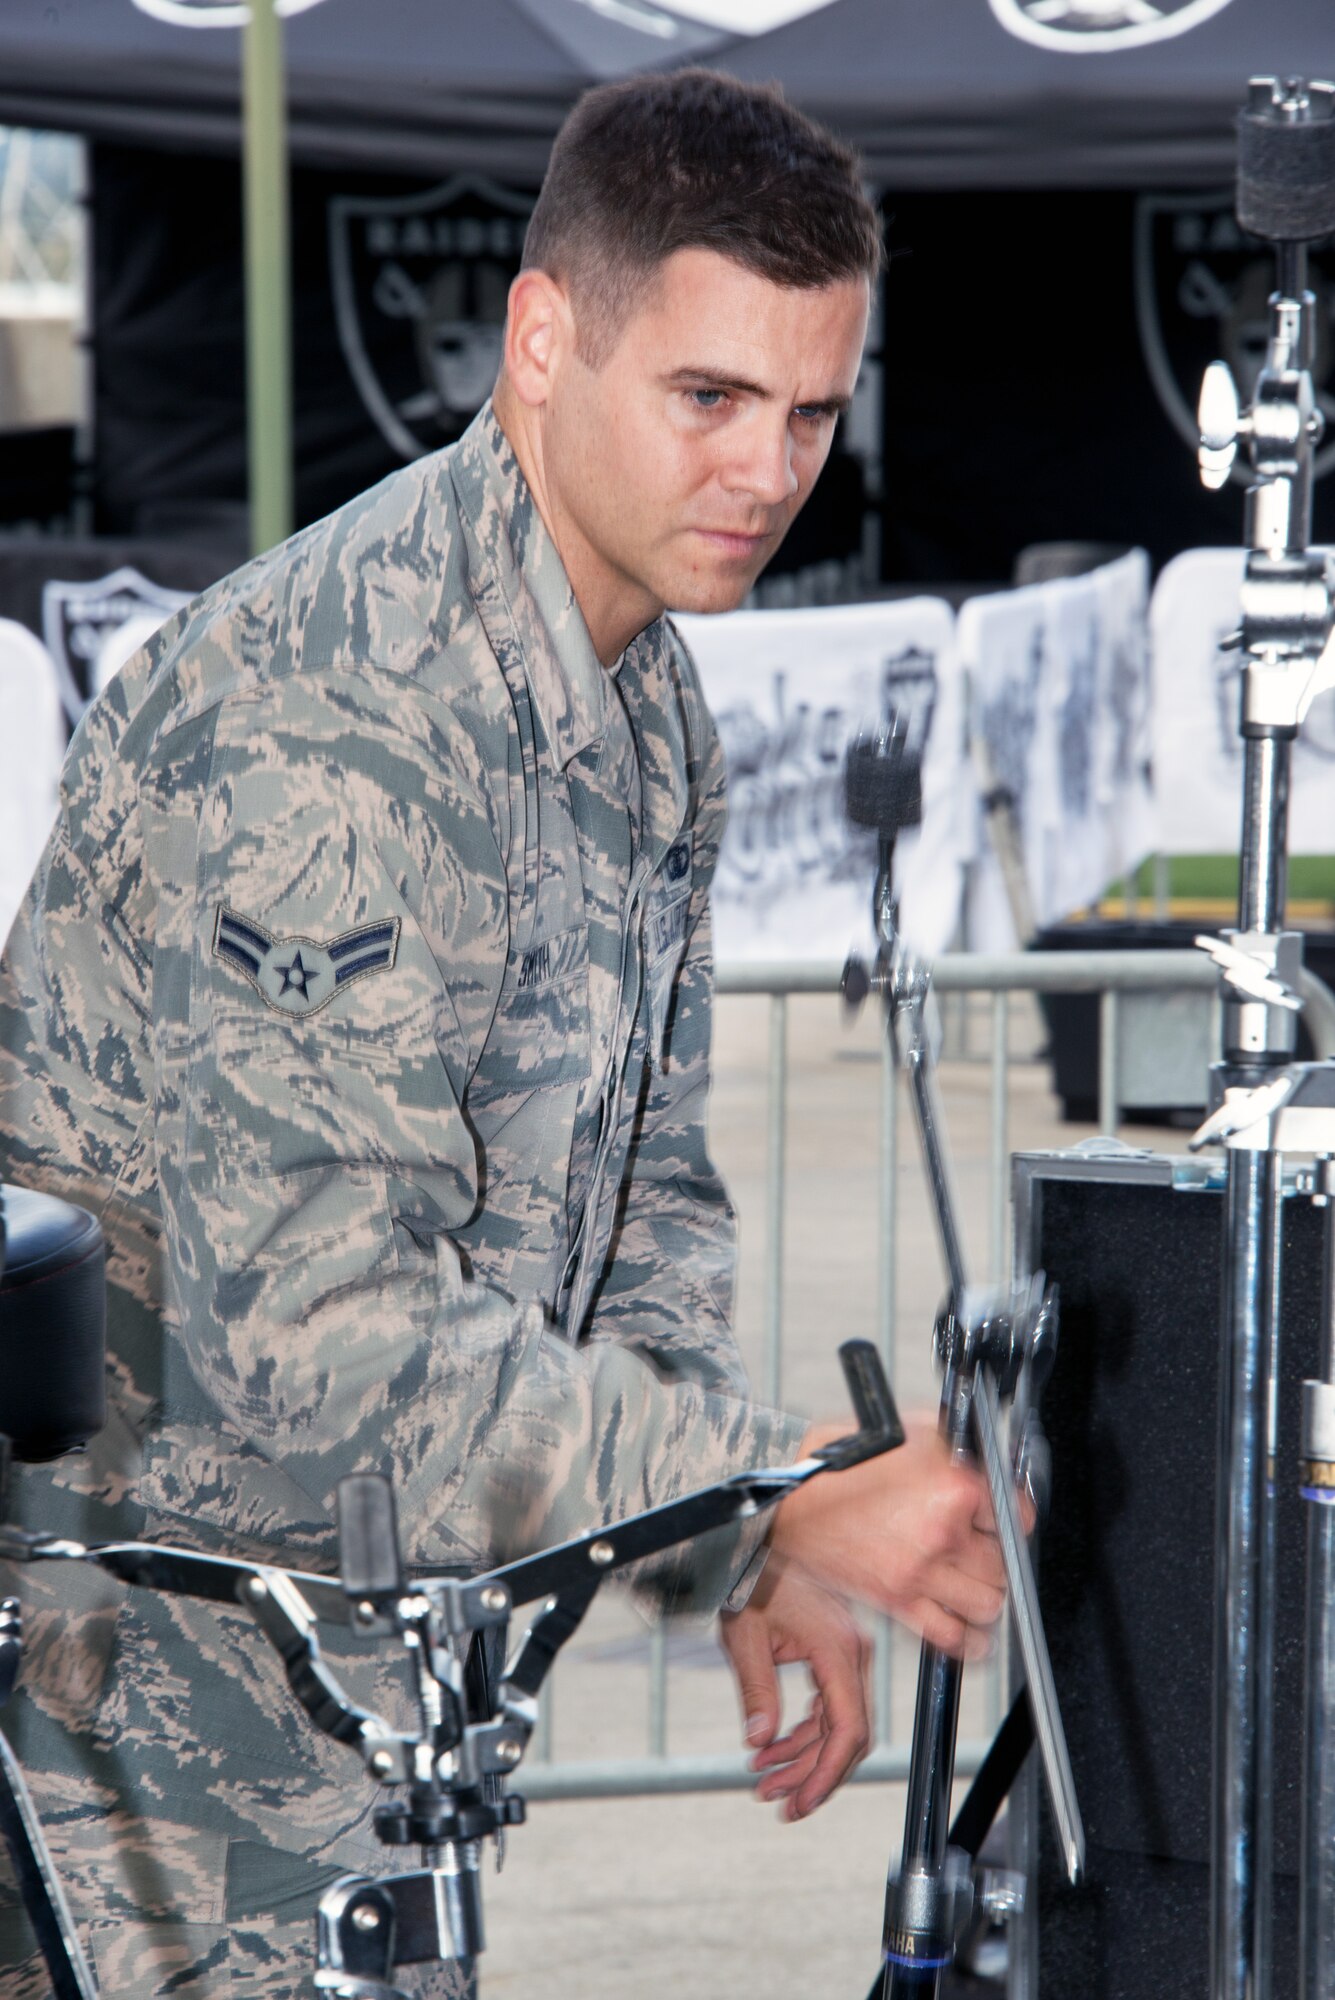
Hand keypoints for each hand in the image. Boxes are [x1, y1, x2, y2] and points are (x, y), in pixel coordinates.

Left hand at [719, 1556, 870, 1821]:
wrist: (757, 1548)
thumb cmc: (750, 1584)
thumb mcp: (744, 1638)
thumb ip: (755, 1690)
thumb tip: (759, 1740)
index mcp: (836, 1650)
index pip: (848, 1729)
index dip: (827, 1775)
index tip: (800, 1804)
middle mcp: (852, 1655)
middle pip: (846, 1735)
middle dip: (811, 1775)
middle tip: (773, 1801)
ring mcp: (847, 1655)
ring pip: (835, 1726)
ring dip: (802, 1758)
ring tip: (762, 1778)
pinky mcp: (835, 1656)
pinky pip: (827, 1708)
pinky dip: (801, 1734)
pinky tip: (770, 1749)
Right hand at [770, 1414, 1016, 1658]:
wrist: (793, 1494)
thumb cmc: (843, 1459)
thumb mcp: (912, 1430)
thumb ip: (959, 1450)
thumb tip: (987, 1463)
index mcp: (952, 1487)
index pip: (1016, 1514)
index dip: (1011, 1514)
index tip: (1003, 1517)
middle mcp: (942, 1533)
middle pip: (1004, 1563)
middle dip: (999, 1555)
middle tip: (984, 1546)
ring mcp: (920, 1571)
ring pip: (987, 1603)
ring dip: (987, 1595)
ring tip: (976, 1582)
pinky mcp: (897, 1600)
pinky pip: (951, 1636)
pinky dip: (971, 1640)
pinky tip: (975, 1632)